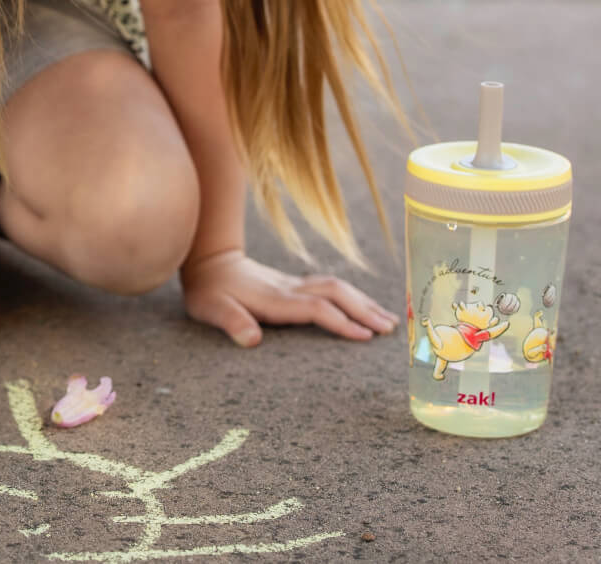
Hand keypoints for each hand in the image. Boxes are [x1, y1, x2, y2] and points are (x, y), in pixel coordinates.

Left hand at [180, 250, 398, 346]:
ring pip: (335, 287)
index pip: (315, 308)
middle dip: (364, 309)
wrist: (208, 262)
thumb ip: (231, 322)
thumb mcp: (211, 308)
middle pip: (334, 292)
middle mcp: (289, 289)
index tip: (366, 336)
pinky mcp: (293, 285)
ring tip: (389, 319)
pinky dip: (351, 296)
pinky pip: (329, 288)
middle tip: (391, 329)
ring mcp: (293, 284)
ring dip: (363, 301)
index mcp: (274, 298)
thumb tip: (251, 339)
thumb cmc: (209, 291)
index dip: (340, 321)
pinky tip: (363, 306)